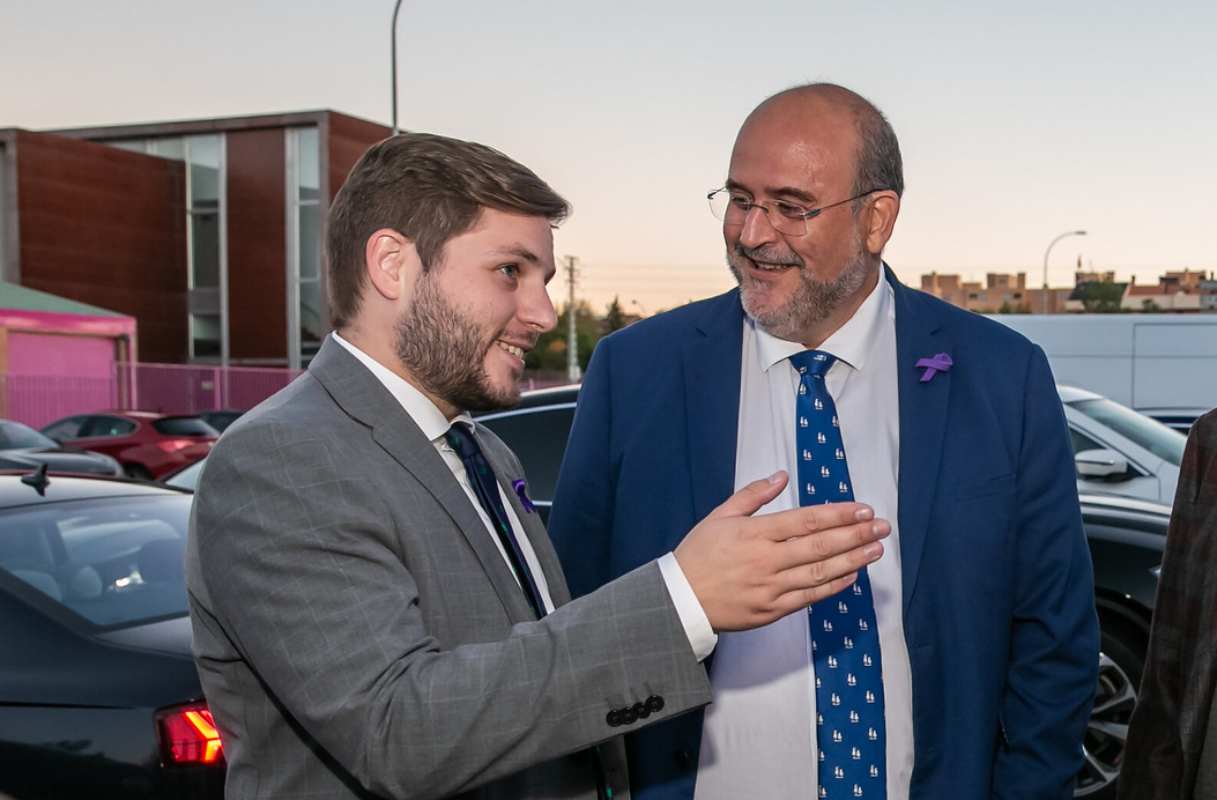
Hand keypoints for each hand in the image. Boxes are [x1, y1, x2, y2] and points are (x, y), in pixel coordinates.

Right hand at [674, 471, 888, 631]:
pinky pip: (809, 597)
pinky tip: (852, 576)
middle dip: (855, 535)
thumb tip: (781, 476)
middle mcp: (766, 560)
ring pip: (819, 572)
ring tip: (876, 549)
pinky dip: (833, 587)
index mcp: (754, 533)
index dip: (837, 514)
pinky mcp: (771, 610)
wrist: (680, 600)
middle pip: (819, 546)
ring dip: (852, 560)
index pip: (805, 520)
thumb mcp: (720, 517)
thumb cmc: (697, 555)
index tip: (862, 509)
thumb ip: (753, 495)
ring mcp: (770, 587)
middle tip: (881, 527)